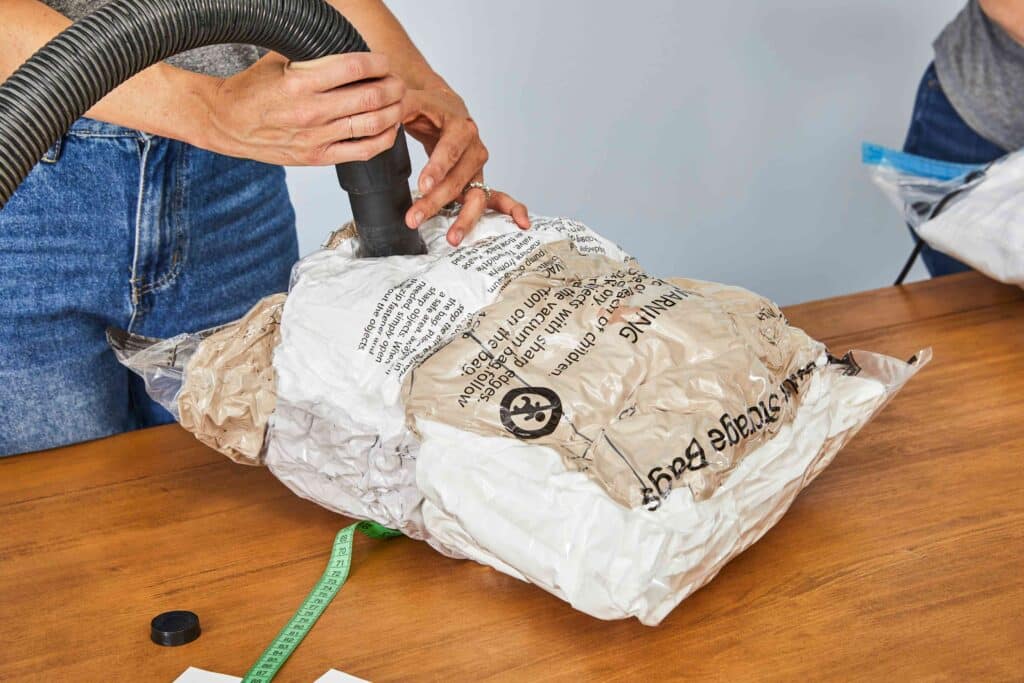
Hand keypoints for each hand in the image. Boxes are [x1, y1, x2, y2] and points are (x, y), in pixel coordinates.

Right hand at [204, 52, 405, 165]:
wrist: (226, 123)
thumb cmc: (251, 88)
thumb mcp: (277, 59)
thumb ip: (311, 52)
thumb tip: (342, 38)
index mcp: (300, 82)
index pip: (354, 67)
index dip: (378, 62)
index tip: (384, 61)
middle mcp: (311, 112)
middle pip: (371, 97)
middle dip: (393, 86)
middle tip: (397, 81)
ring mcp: (316, 137)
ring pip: (372, 124)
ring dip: (393, 111)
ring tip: (397, 102)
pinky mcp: (319, 157)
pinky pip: (364, 150)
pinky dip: (384, 138)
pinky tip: (388, 128)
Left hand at [402, 86, 529, 244]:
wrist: (445, 108)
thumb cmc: (427, 108)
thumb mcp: (411, 101)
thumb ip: (397, 109)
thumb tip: (383, 122)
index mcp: (460, 127)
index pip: (450, 149)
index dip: (438, 168)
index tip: (423, 186)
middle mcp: (474, 149)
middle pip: (458, 180)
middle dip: (436, 201)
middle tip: (413, 218)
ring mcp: (478, 168)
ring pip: (476, 195)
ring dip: (465, 218)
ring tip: (452, 239)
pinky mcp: (477, 181)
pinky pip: (497, 199)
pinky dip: (512, 210)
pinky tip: (522, 224)